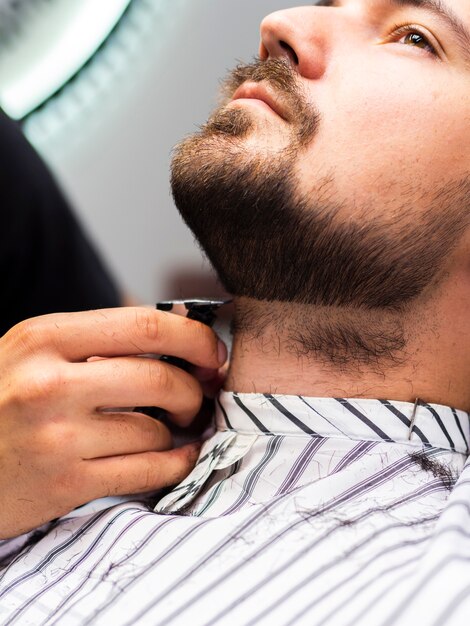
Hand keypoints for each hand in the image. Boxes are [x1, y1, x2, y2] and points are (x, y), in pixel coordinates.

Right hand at [0, 307, 226, 538]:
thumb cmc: (3, 400)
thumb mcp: (38, 352)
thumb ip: (104, 338)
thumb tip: (183, 325)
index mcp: (44, 338)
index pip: (144, 326)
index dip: (193, 338)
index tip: (212, 352)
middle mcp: (48, 384)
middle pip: (160, 380)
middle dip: (193, 390)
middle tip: (196, 397)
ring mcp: (56, 437)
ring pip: (155, 430)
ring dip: (178, 430)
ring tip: (172, 427)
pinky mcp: (64, 484)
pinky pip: (147, 471)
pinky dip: (175, 463)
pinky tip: (177, 455)